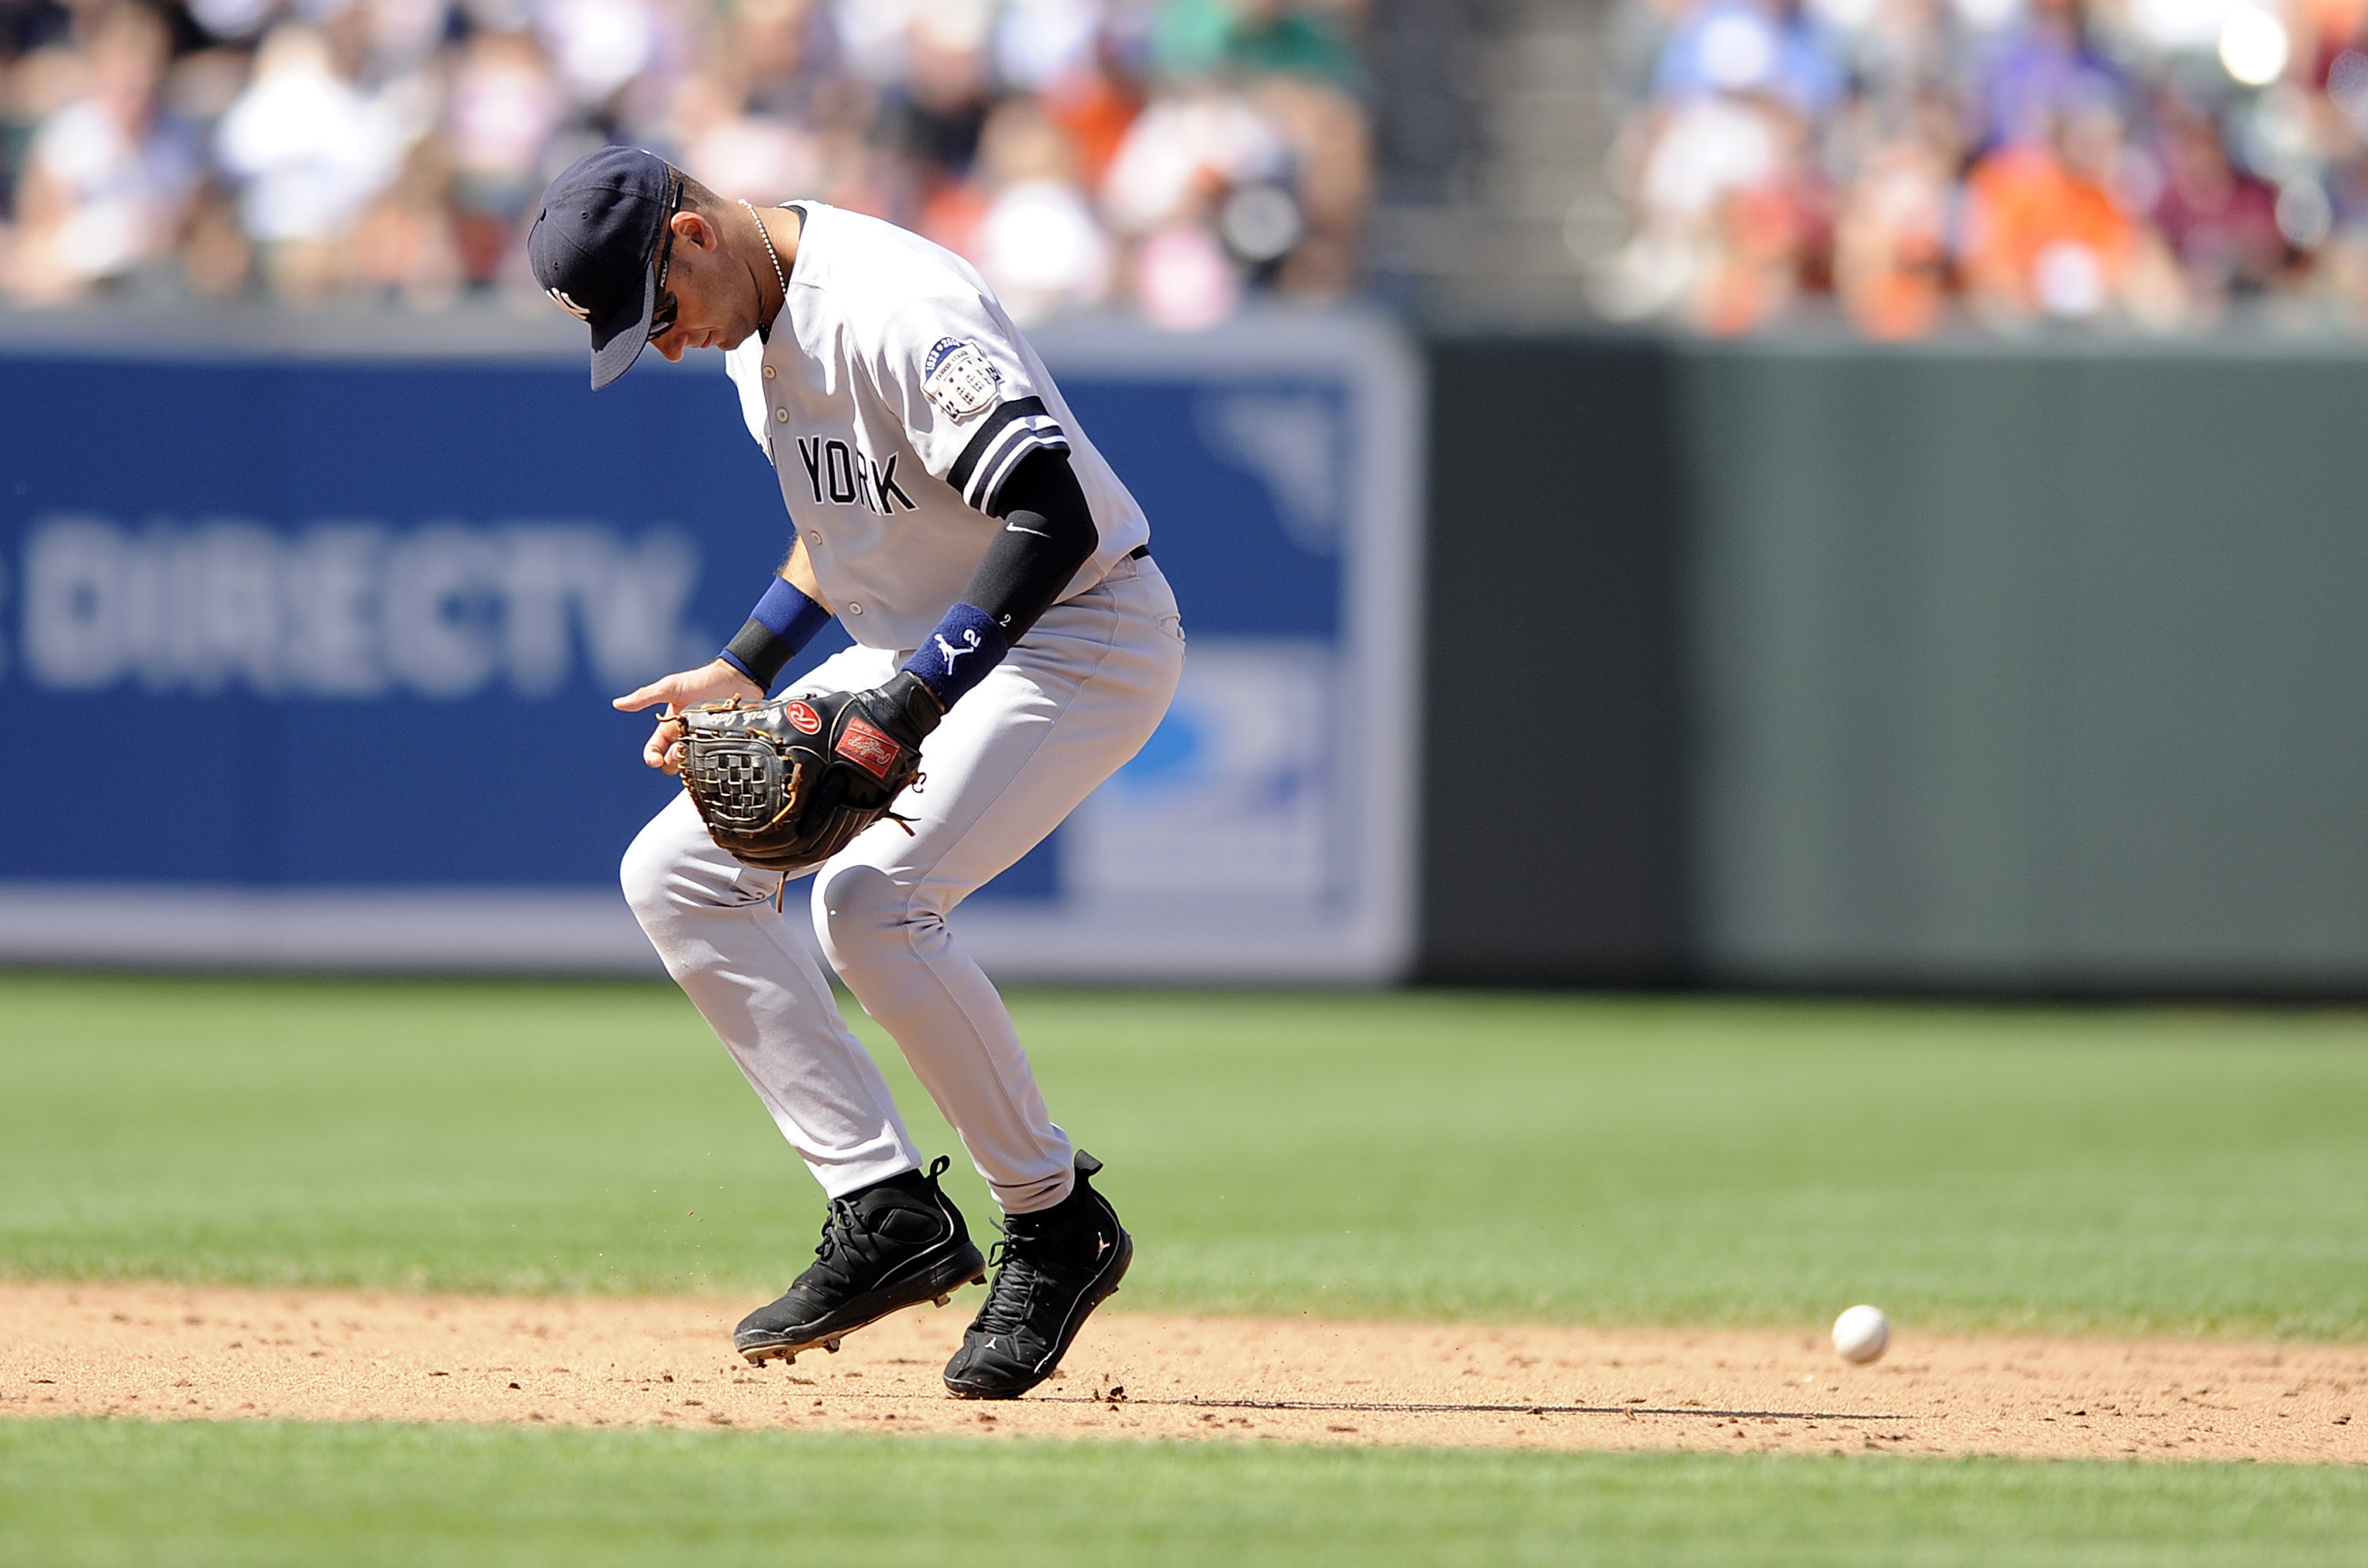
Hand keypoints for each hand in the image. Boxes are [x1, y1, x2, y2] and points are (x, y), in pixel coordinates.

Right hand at [614, 658, 763, 772]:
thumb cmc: (701, 681)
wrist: (736, 678)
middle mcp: (684, 737)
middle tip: (681, 750)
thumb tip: (618, 703)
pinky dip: (710, 762)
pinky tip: (712, 754)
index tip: (656, 760)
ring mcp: (703, 742)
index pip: (654, 750)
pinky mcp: (720, 745)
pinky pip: (712, 761)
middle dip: (672, 762)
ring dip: (690, 763)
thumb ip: (645, 697)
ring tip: (697, 748)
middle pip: (671, 763)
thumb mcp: (670, 688)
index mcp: (669, 727)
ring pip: (691, 765)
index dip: (652, 758)